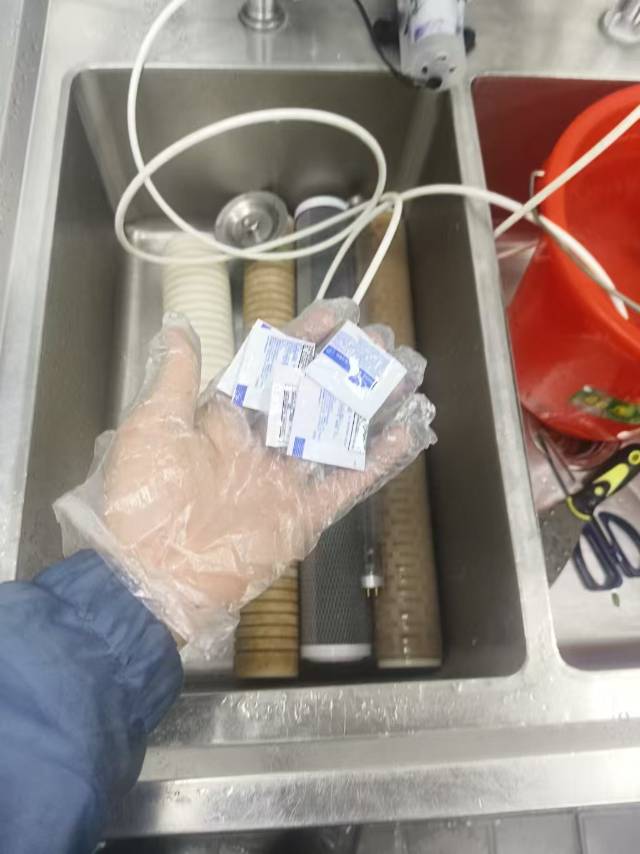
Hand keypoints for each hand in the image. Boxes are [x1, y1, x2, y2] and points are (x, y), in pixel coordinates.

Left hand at [55, 299, 434, 651]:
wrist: (153, 576)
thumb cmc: (145, 498)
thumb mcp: (152, 426)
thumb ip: (174, 377)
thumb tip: (181, 325)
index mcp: (224, 419)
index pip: (271, 368)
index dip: (303, 339)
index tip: (336, 315)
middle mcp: (260, 445)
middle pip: (312, 396)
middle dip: (345, 368)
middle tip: (379, 342)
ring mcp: (284, 480)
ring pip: (337, 434)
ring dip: (369, 406)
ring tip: (403, 377)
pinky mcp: (303, 515)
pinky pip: (347, 483)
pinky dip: (377, 460)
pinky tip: (406, 432)